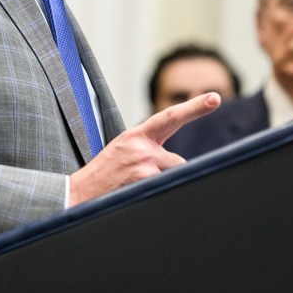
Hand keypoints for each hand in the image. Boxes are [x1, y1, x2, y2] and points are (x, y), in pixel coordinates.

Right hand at [67, 92, 219, 206]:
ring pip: (173, 175)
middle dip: (169, 175)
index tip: (215, 97)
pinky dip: (156, 194)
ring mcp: (144, 163)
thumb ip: (147, 149)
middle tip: (143, 182)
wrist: (78, 193)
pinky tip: (134, 193)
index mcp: (136, 136)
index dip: (195, 107)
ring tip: (134, 188)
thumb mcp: (123, 152)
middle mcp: (142, 146)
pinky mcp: (144, 180)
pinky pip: (165, 187)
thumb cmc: (103, 175)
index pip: (170, 117)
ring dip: (161, 184)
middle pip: (178, 161)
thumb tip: (174, 161)